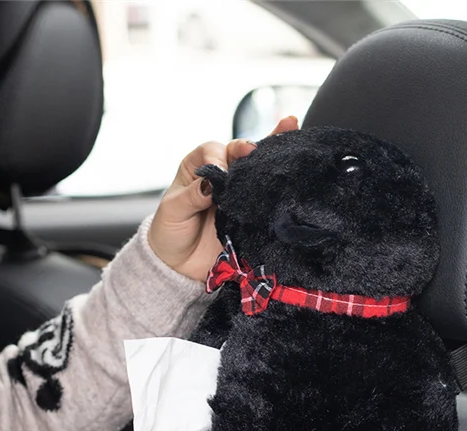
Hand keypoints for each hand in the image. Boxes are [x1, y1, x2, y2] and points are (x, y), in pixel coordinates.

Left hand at [148, 116, 298, 280]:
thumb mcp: (174, 211)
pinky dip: (280, 184)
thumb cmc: (171, 233)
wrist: (182, 267)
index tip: (222, 174)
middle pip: (240, 152)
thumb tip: (211, 183)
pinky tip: (295, 166)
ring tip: (290, 127)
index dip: (220, 158)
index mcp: (198, 167)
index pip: (212, 151)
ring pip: (257, 169)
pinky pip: (266, 197)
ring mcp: (238, 194)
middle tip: (260, 147)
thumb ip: (192, 195)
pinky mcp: (251, 214)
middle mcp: (221, 176)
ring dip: (274, 151)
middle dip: (253, 145)